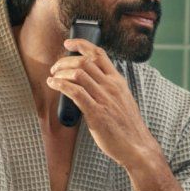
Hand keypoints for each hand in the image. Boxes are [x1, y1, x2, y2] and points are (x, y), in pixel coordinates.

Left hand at [47, 39, 161, 170]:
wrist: (137, 147)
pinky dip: (60, 85)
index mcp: (118, 81)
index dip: (81, 45)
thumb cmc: (128, 126)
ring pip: (78, 74)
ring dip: (60, 72)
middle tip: (55, 68)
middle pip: (84, 61)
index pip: (99, 54)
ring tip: (53, 77)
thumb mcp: (123, 100)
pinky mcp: (96, 113)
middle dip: (65, 61)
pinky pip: (75, 92)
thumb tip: (92, 84)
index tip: (69, 43)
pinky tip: (53, 84)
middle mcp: (111, 86)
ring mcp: (104, 99)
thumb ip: (109, 89)